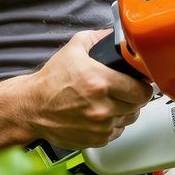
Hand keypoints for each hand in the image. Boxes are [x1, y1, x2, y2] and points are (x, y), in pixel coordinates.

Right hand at [10, 29, 152, 147]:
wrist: (32, 108)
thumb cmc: (51, 81)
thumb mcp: (73, 49)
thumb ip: (98, 38)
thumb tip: (117, 34)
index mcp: (100, 82)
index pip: (141, 90)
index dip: (142, 85)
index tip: (138, 83)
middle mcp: (102, 106)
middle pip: (138, 105)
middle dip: (134, 97)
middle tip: (125, 91)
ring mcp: (100, 126)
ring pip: (129, 119)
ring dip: (125, 111)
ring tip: (111, 102)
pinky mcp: (96, 140)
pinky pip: (117, 132)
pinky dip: (113, 124)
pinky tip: (101, 114)